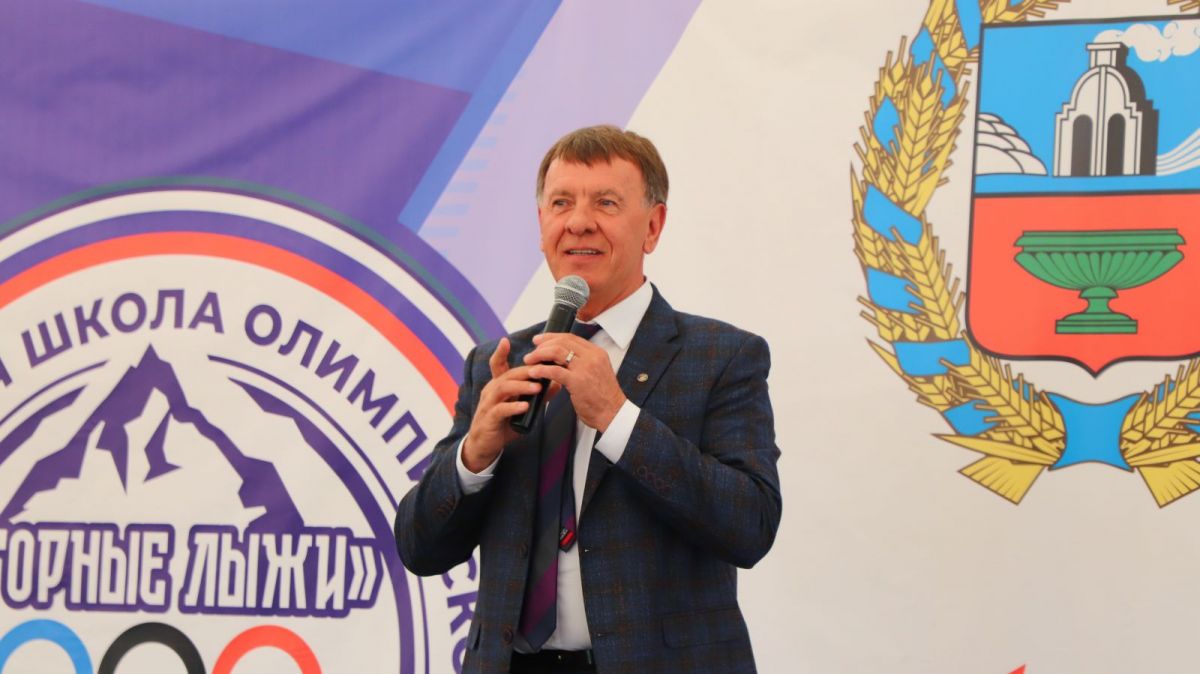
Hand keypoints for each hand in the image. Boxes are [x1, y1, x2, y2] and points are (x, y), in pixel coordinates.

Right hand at [463, 338, 540, 471]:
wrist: (485, 446)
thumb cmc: (503, 424)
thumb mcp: (522, 407)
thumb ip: (537, 396)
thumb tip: (556, 383)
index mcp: (498, 385)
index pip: (497, 365)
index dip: (500, 353)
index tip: (505, 340)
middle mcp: (491, 391)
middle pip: (507, 374)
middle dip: (525, 370)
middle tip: (543, 368)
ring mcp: (488, 404)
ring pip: (503, 388)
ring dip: (521, 386)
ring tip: (537, 387)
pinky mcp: (489, 419)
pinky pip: (500, 410)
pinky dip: (513, 407)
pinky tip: (525, 406)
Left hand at [525, 333, 625, 431]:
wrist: (613, 414)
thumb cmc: (604, 398)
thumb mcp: (597, 373)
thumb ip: (583, 363)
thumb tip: (562, 359)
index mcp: (597, 353)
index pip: (571, 337)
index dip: (552, 337)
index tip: (540, 340)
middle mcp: (592, 357)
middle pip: (562, 341)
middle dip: (543, 344)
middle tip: (532, 351)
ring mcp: (585, 368)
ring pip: (556, 352)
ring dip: (539, 355)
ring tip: (529, 361)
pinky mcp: (578, 381)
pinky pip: (554, 371)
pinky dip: (541, 370)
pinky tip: (534, 372)